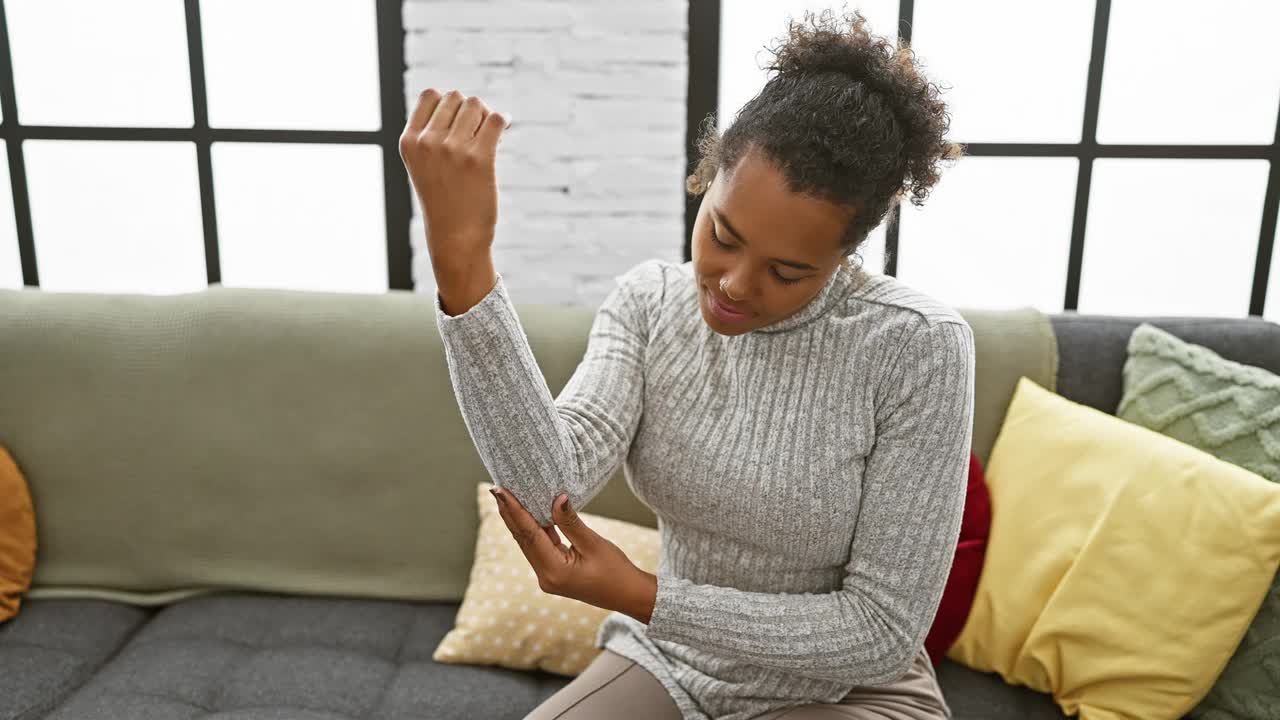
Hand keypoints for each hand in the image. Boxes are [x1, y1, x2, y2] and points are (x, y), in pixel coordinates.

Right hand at [398, 88, 509, 269]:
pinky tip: (504, 127)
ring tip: (488, 136)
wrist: (456, 238)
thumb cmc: (444, 200)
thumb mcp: (424, 165)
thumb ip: (432, 133)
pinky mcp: (479, 159)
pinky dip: (503, 119)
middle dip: (470, 110)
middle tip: (477, 133)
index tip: (459, 121)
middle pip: (456, 97)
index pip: (430, 95)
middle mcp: (427, 142)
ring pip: (476, 104)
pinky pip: (496, 120)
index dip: (449, 103)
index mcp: (409, 142)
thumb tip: (470, 102)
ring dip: (486, 115)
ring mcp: (453, 150)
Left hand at [490, 486, 655, 621]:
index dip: (514, 510)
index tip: (500, 490)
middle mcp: (545, 576)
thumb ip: (571, 522)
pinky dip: (533, 530)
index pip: (529, 534)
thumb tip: (557, 498)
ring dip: (519, 520)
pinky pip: (539, 547)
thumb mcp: (594, 544)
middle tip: (496, 488)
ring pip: (529, 543)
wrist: (629, 596)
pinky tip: (527, 514)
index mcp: (554, 571)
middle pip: (523, 539)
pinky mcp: (553, 573)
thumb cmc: (616, 572)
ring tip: (506, 497)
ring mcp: (548, 576)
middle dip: (510, 513)